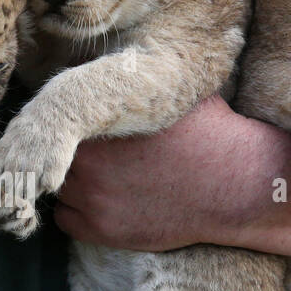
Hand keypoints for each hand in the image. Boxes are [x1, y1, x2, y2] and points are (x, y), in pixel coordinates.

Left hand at [53, 95, 283, 250]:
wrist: (237, 186)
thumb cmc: (210, 134)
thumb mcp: (172, 93)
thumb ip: (132, 82)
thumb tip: (108, 61)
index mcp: (101, 122)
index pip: (58, 115)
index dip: (69, 118)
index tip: (81, 120)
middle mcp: (90, 162)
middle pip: (53, 151)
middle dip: (68, 148)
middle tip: (93, 148)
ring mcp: (94, 199)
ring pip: (56, 185)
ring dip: (69, 179)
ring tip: (99, 174)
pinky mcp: (103, 230)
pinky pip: (65, 219)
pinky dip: (76, 211)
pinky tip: (101, 200)